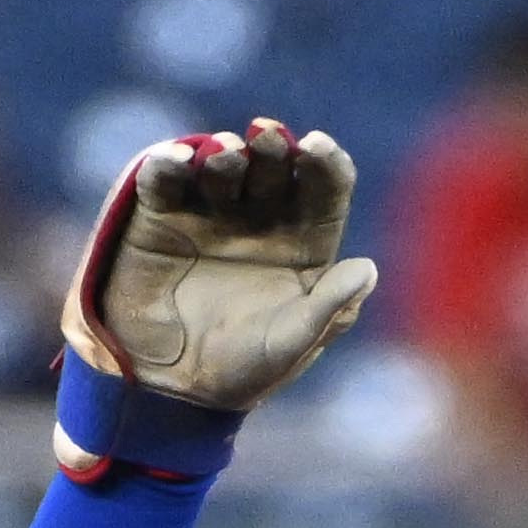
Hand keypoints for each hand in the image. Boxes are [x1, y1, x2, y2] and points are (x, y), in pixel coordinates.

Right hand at [68, 119, 374, 415]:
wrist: (168, 390)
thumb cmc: (240, 370)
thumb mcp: (290, 345)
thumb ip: (328, 310)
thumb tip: (368, 269)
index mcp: (302, 242)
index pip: (324, 189)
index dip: (325, 163)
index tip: (318, 149)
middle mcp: (260, 217)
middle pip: (275, 167)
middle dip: (274, 147)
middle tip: (269, 137)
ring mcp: (209, 211)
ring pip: (222, 164)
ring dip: (226, 152)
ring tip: (227, 154)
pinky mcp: (159, 215)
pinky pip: (163, 179)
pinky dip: (169, 163)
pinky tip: (180, 160)